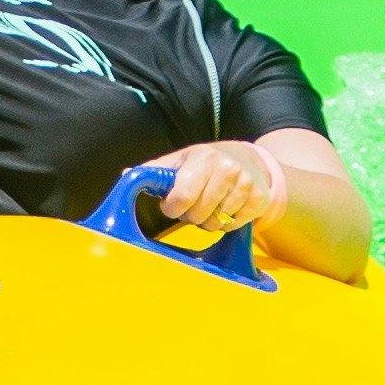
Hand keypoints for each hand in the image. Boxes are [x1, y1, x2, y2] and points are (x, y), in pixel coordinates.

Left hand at [155, 139, 286, 238]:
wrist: (245, 158)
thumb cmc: (203, 164)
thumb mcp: (178, 162)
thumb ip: (153, 171)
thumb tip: (126, 175)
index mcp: (203, 158)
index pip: (182, 198)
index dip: (172, 207)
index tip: (173, 203)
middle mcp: (227, 168)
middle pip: (198, 215)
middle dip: (191, 215)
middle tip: (194, 203)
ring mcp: (246, 184)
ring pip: (216, 223)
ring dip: (209, 220)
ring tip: (211, 204)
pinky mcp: (259, 199)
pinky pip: (233, 226)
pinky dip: (226, 223)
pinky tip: (226, 207)